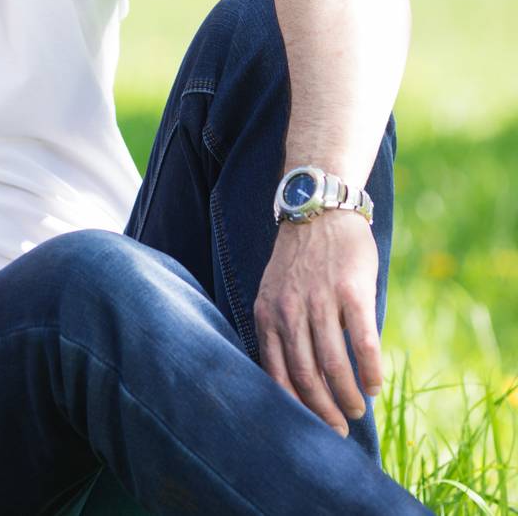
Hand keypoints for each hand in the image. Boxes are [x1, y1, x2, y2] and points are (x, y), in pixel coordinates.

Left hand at [254, 215, 381, 435]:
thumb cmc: (299, 261)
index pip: (274, 371)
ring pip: (332, 363)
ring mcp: (320, 300)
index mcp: (266, 313)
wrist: (319, 211)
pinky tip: (375, 385)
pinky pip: (362, 341)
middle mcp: (289, 310)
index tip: (307, 427)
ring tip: (358, 410)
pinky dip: (369, 369)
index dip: (293, 405)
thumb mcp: (274, 293)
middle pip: (304, 374)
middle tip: (338, 429)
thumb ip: (280, 329)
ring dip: (347, 395)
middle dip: (321, 408)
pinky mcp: (351, 291)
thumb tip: (296, 378)